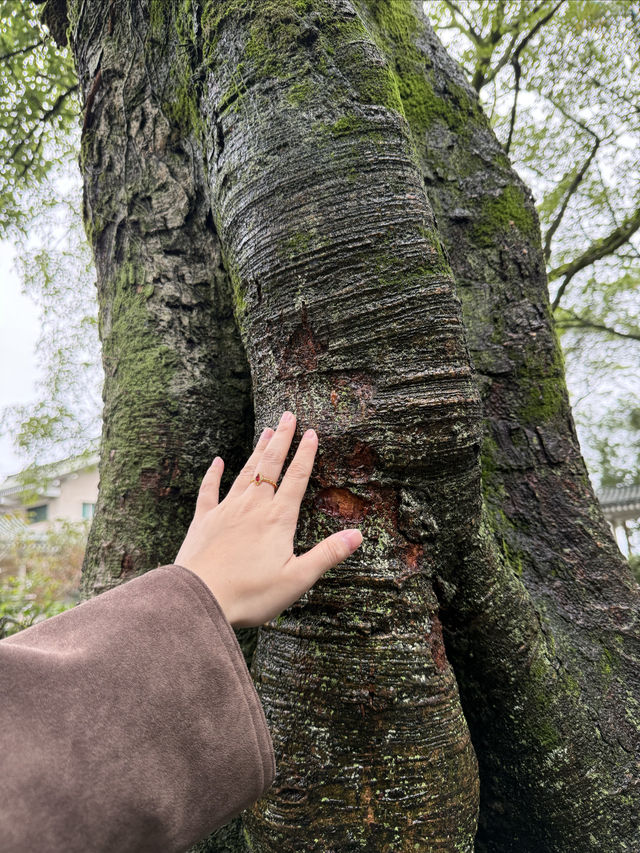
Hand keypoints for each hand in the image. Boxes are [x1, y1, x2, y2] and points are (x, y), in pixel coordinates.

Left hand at [175, 411, 362, 627]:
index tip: (312, 432)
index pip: (296, 479)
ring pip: (245, 473)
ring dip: (256, 451)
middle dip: (281, 439)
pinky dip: (213, 474)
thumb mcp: (297, 579)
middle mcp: (253, 507)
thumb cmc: (251, 593)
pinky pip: (209, 490)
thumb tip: (358, 535)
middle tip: (288, 416)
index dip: (306, 454)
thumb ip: (327, 554)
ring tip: (266, 431)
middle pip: (270, 466)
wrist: (200, 598)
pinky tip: (217, 461)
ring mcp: (226, 510)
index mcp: (278, 519)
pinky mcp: (204, 520)